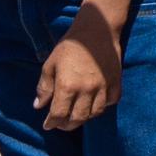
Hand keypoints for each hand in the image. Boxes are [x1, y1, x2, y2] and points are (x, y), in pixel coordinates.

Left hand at [35, 14, 121, 133]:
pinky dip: (103, 106)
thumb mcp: (50, 65)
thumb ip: (44, 88)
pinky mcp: (116, 82)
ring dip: (85, 118)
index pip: (58, 114)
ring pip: (95, 113)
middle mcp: (86, 90)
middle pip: (78, 118)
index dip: (51, 123)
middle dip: (67, 125)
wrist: (97, 30)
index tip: (47, 125)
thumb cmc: (69, 47)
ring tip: (77, 116)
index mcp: (67, 86)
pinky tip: (95, 103)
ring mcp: (103, 87)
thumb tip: (38, 106)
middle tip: (61, 124)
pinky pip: (111, 102)